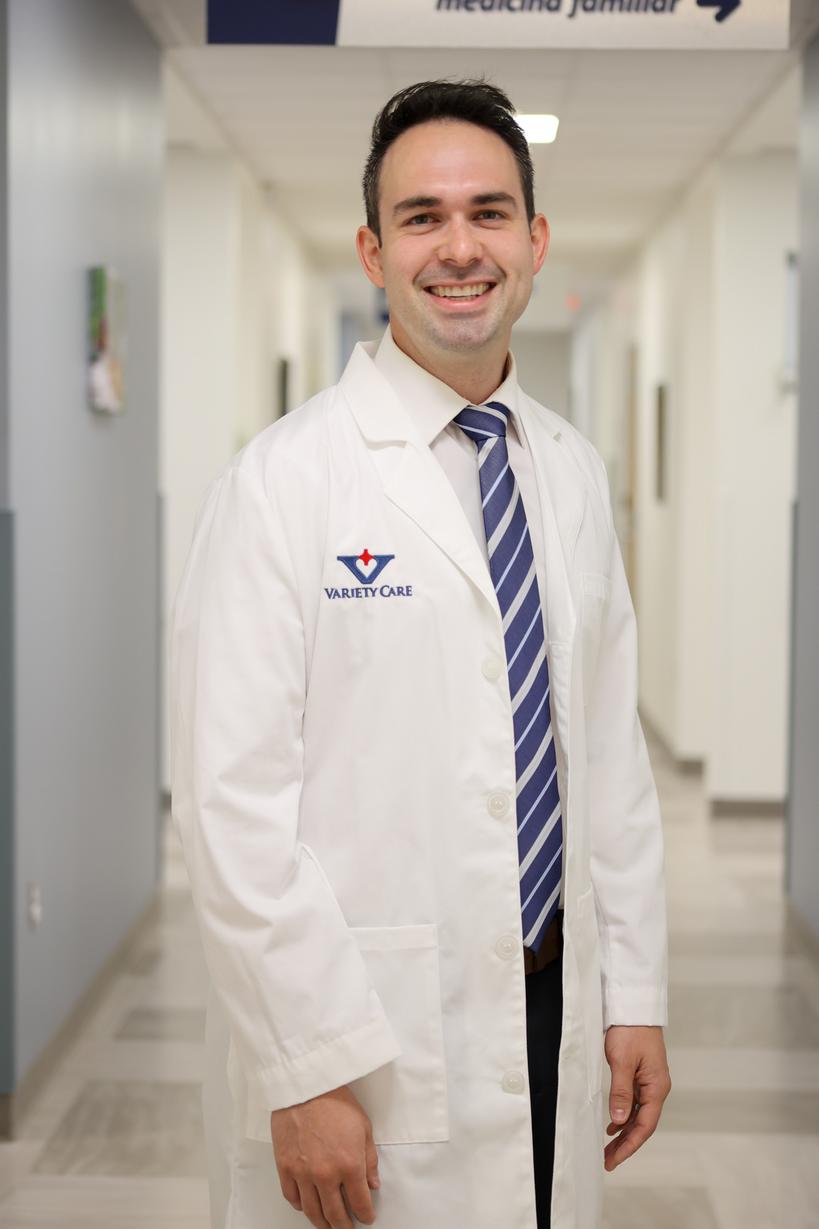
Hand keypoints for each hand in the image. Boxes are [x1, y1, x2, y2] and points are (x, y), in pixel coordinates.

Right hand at [270, 1085, 379, 1227]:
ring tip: (328, 1225)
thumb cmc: (335, 1100)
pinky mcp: (284, 1167)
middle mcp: (326, 1175)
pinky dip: (300, 1206)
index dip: (366, 1215)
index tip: (367, 1218)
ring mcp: (303, 1174)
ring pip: (312, 1211)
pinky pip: (292, 1197)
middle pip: (336, 1214)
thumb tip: (372, 1184)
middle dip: (344, 1226)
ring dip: (322, 1223)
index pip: (360, 1203)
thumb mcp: (363, 1127)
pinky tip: (306, 1207)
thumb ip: (369, 1160)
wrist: (306, 1085)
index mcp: (349, 1165)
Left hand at [603, 1025, 670, 1171]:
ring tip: (608, 1148)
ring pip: (637, 1114)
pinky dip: (623, 1115)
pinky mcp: (640, 1074)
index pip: (645, 1125)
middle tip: (608, 1161)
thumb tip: (619, 1121)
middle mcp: (656, 1087)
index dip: (630, 1145)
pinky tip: (613, 1124)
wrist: (634, 1006)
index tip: (614, 1159)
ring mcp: (649, 1081)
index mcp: (657, 1087)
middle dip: (626, 1144)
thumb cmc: (630, 1030)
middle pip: (642, 1124)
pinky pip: (633, 1102)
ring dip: (624, 1132)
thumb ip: (621, 1092)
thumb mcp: (622, 1061)